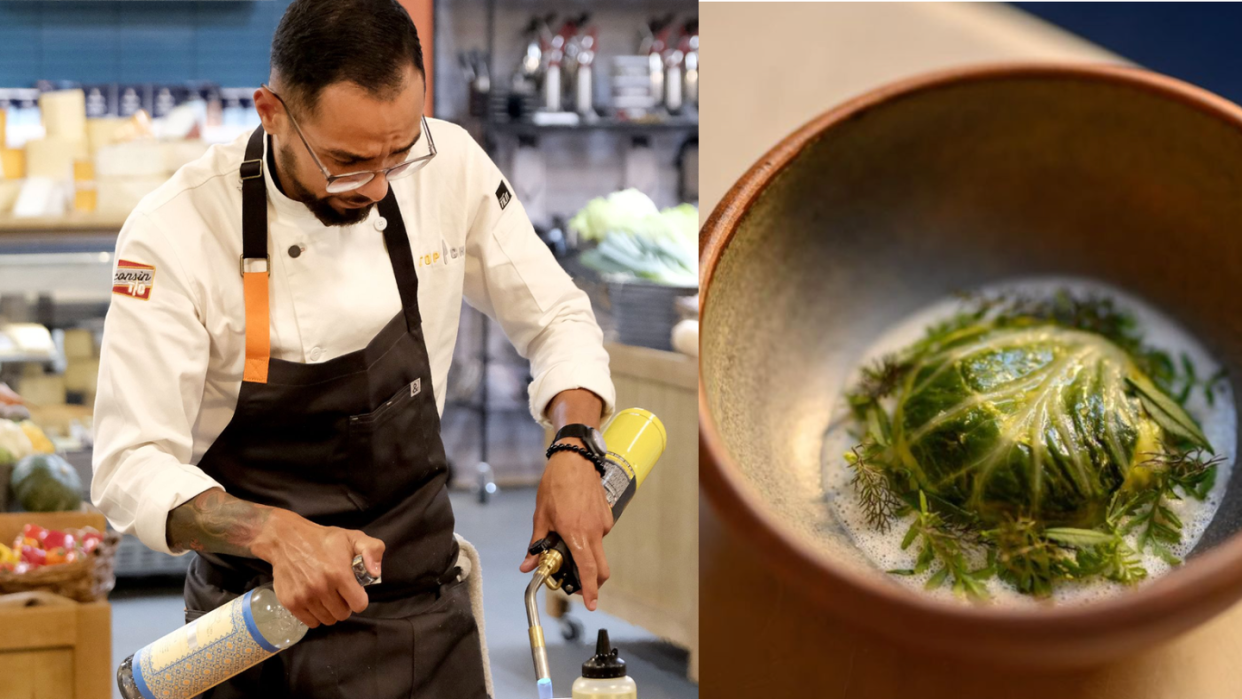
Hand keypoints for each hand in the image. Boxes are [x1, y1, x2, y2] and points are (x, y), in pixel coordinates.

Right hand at [251, 509, 384, 627]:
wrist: (287, 539)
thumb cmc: (323, 540)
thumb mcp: (353, 537)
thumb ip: (372, 550)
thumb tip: (375, 573)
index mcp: (339, 573)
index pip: (359, 605)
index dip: (359, 599)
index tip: (353, 591)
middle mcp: (321, 588)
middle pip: (342, 614)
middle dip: (344, 605)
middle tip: (339, 592)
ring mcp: (304, 597)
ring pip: (327, 620)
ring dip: (329, 611)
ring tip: (326, 595)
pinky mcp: (290, 602)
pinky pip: (310, 622)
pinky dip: (314, 615)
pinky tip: (314, 600)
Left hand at [520, 442, 613, 610]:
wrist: (575, 459)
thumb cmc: (556, 484)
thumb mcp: (541, 516)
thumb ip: (536, 545)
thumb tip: (527, 566)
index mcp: (576, 533)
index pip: (587, 569)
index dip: (590, 590)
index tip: (591, 604)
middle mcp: (594, 531)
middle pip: (600, 568)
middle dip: (593, 582)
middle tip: (580, 585)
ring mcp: (603, 523)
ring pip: (598, 550)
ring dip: (587, 554)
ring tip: (568, 540)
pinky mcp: (607, 516)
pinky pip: (600, 535)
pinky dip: (589, 538)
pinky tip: (576, 524)